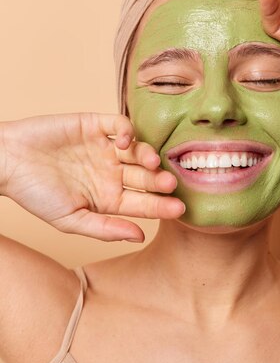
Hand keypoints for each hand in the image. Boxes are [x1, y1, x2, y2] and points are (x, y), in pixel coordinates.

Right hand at [1, 113, 184, 241]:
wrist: (7, 161)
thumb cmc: (35, 194)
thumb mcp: (70, 219)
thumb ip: (105, 228)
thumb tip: (140, 237)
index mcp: (109, 198)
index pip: (143, 204)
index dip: (162, 206)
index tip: (179, 209)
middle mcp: (112, 173)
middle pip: (146, 177)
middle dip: (160, 181)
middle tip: (170, 183)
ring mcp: (105, 149)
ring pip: (138, 150)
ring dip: (148, 155)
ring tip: (151, 162)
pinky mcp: (95, 125)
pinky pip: (120, 125)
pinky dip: (128, 131)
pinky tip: (125, 142)